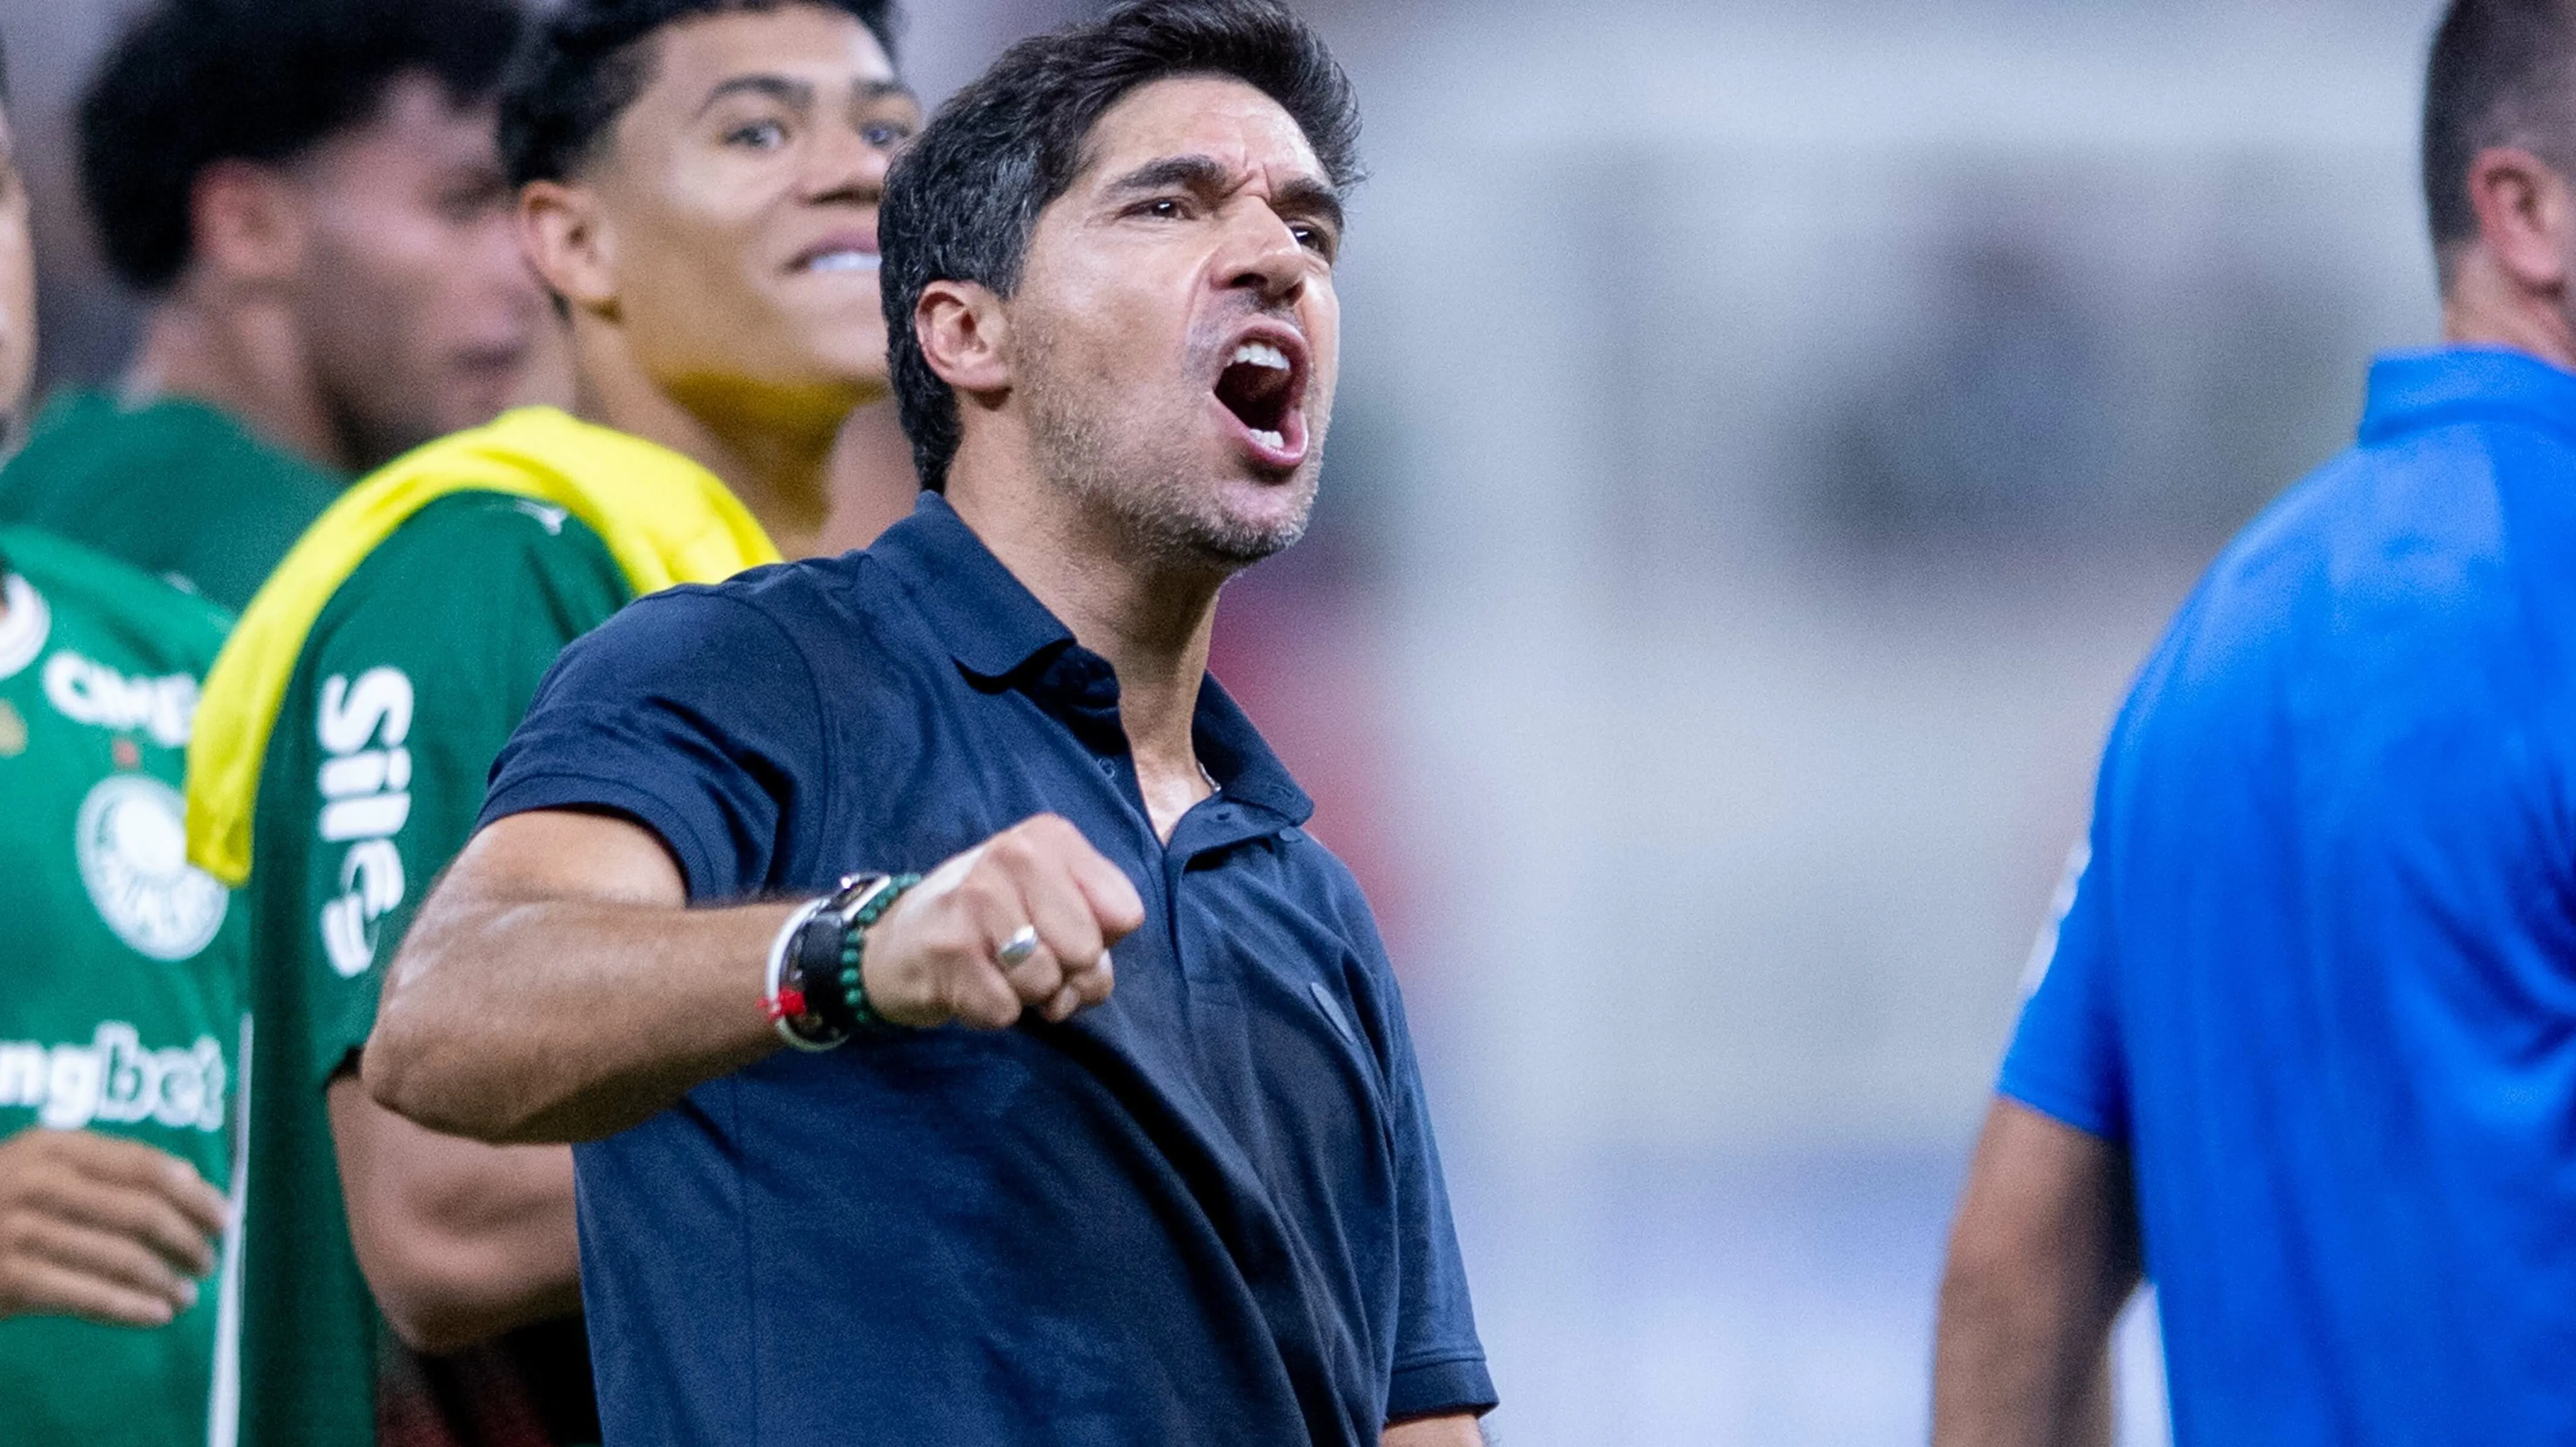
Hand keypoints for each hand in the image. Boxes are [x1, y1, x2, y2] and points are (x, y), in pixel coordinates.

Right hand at [0, 1128, 226, 1326]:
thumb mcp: (39, 1170)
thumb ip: (103, 1170)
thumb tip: (193, 1182)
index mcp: (50, 1146)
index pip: (144, 1165)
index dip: (195, 1193)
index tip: (226, 1216)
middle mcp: (35, 1180)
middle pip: (142, 1211)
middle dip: (188, 1240)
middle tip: (211, 1260)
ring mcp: (17, 1230)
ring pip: (122, 1257)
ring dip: (166, 1279)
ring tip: (189, 1293)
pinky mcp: (8, 1279)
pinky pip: (88, 1296)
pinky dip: (132, 1307)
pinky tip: (159, 1314)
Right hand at [862, 814, 1146, 1029]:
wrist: (894, 942)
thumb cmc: (988, 921)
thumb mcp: (1049, 900)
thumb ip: (1096, 925)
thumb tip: (1093, 977)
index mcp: (1049, 838)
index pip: (1125, 913)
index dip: (1101, 943)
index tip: (1063, 934)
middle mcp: (1013, 855)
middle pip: (1087, 950)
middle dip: (1066, 975)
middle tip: (1028, 961)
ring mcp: (976, 900)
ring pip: (1046, 982)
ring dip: (1027, 995)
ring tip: (997, 970)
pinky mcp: (948, 951)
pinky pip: (1005, 1011)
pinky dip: (992, 1012)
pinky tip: (970, 985)